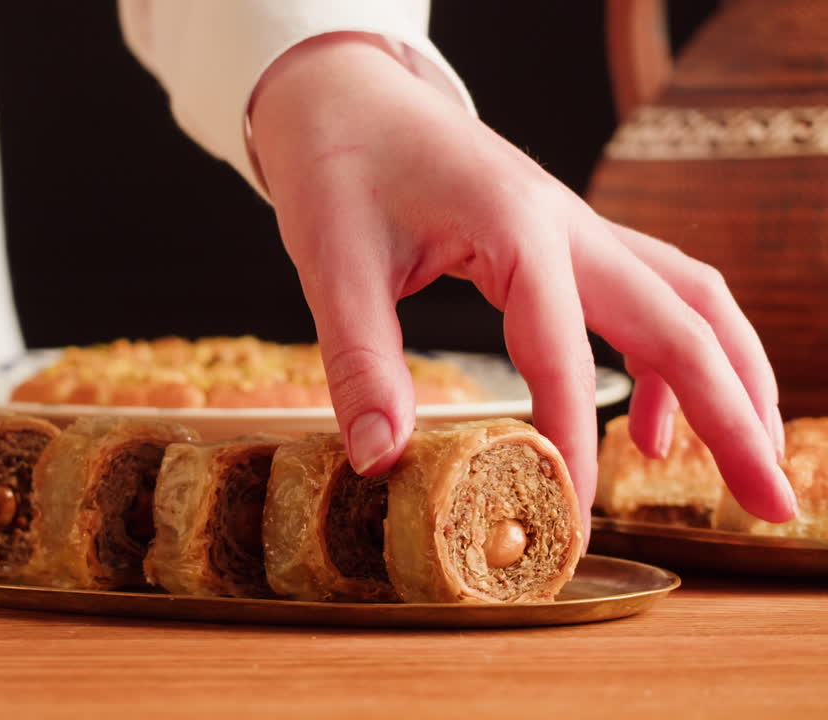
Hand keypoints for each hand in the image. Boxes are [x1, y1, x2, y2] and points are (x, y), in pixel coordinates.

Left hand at [248, 33, 795, 534]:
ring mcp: (578, 228)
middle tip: (772, 505)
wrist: (347, 96)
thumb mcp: (332, 263)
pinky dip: (672, 360)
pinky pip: (653, 295)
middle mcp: (570, 225)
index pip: (564, 358)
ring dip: (731, 381)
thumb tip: (380, 458)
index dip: (573, 447)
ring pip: (692, 301)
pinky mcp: (567, 240)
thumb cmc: (339, 165)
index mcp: (516, 228)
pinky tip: (650, 426)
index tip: (573, 519)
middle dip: (736, 418)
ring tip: (745, 465)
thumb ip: (361, 361)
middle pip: (685, 323)